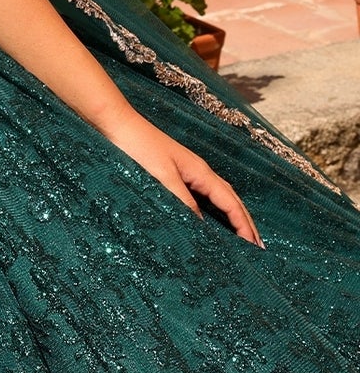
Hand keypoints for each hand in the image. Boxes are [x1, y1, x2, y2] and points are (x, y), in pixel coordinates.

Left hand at [98, 107, 263, 244]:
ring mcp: (186, 172)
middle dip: (245, 224)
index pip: (231, 202)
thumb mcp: (162, 177)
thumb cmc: (137, 147)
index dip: (245, 225)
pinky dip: (210, 212)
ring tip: (241, 239)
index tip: (256, 248)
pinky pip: (199, 197)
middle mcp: (198, 172)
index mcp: (200, 171)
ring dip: (231, 218)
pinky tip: (207, 222)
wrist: (114, 124)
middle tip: (258, 249)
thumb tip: (202, 227)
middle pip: (230, 200)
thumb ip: (182, 201)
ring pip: (216, 199)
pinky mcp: (172, 174)